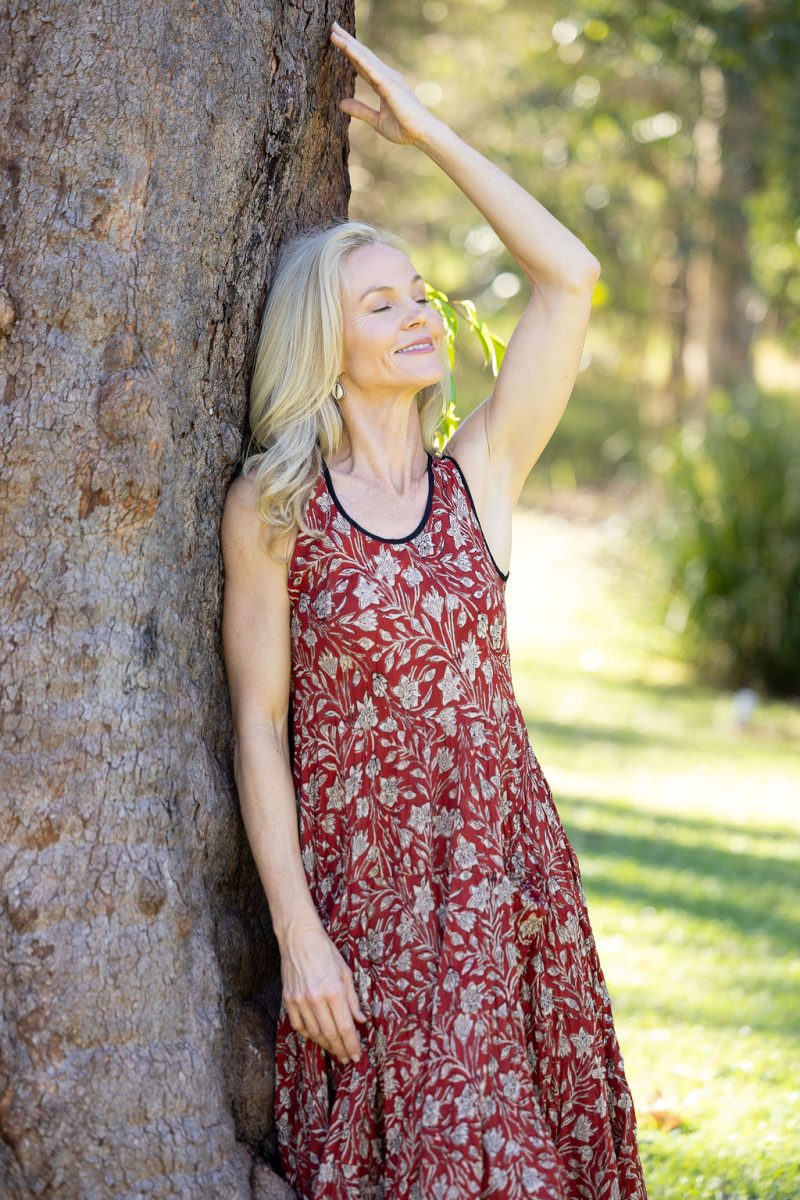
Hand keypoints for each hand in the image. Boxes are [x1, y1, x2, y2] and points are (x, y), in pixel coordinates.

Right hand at [280, 914, 368, 1063]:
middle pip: (330, 1034)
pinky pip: (299, 1026)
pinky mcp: (288, 1000)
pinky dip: (309, 1034)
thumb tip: (361, 1020)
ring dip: (326, 1045)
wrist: (298, 937)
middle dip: (341, 1050)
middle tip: (347, 1059)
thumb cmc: (326, 951)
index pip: (345, 1027)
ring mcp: (299, 1001)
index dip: (352, 1045)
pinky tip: (317, 1037)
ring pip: (314, 1033)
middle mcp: (315, 999)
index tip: (357, 1055)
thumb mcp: (345, 972)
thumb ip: (353, 999)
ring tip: (335, 1050)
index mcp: (333, 991)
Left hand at [330, 20, 440, 147]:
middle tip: (333, 26)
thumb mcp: (376, 120)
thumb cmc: (404, 128)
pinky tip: (346, 47)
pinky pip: (370, 68)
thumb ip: (360, 110)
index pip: (362, 64)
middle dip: (347, 40)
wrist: (422, 134)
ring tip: (333, 31)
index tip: (336, 39)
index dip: (349, 52)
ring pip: (364, 57)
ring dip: (348, 44)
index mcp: (383, 83)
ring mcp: (388, 78)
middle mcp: (386, 76)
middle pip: (362, 55)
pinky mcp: (389, 85)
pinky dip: (358, 57)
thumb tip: (340, 103)